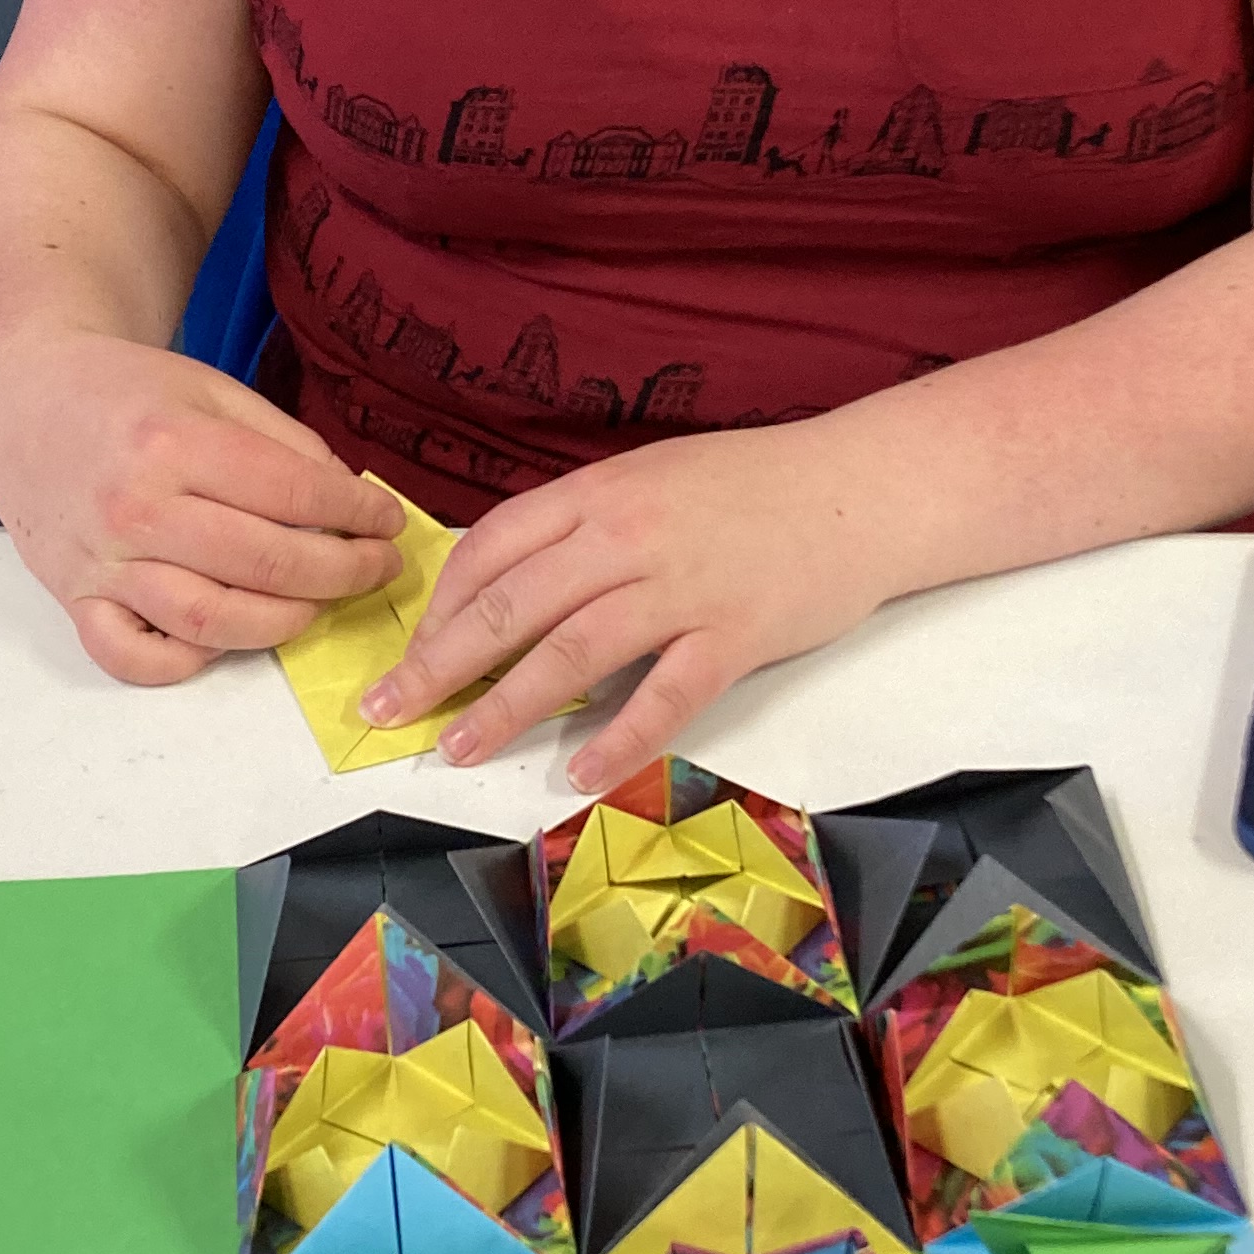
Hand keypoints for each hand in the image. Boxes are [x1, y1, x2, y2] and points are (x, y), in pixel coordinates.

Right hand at [0, 333, 406, 686]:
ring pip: (211, 620)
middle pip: (265, 564)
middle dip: (342, 572)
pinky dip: (186, 659)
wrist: (27, 397)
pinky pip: (134, 658)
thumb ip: (284, 443)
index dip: (357, 513)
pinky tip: (224, 632)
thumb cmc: (126, 392)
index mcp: (172, 443)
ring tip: (318, 602)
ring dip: (284, 621)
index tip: (388, 522)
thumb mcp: (212, 389)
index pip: (292, 493)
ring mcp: (102, 563)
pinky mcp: (74, 599)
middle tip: (376, 567)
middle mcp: (134, 509)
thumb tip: (349, 502)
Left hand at [359, 424, 903, 788]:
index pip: (492, 549)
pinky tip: (578, 773)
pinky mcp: (734, 635)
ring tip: (459, 748)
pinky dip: (616, 740)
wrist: (863, 486)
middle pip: (512, 606)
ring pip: (570, 654)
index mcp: (599, 491)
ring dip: (505, 708)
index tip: (410, 653)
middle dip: (439, 665)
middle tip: (391, 710)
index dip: (440, 608)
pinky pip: (663, 698)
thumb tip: (511, 583)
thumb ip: (584, 525)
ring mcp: (682, 587)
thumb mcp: (652, 480)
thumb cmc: (753, 485)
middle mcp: (628, 535)